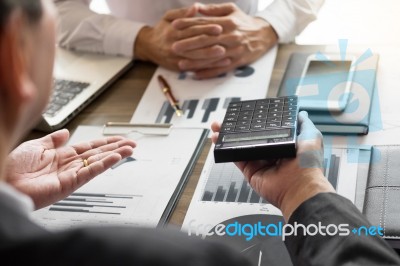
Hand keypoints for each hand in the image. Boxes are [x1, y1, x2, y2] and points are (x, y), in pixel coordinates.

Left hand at [5, 129, 135, 209]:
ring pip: (98, 162)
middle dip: (116, 147)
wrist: (4, 182)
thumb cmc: (12, 167)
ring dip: (116, 155)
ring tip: (130, 149)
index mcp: (61, 156)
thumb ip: (53, 140)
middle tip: (132, 143)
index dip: (104, 142)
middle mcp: (69, 165)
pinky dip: (104, 164)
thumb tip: (65, 132)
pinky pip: (91, 171)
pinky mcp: (70, 183)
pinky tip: (116, 157)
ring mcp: (71, 174)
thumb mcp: (34, 146)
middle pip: (98, 153)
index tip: (118, 138)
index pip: (89, 147)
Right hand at [134, 3, 223, 70]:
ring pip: (195, 58)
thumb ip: (182, 12)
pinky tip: (217, 65)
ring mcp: (176, 58)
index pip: (192, 29)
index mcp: (173, 31)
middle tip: (225, 41)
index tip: (219, 27)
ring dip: (210, 56)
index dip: (206, 28)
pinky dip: (206, 67)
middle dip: (210, 43)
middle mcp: (174, 46)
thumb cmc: (161, 30)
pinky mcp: (178, 68)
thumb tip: (196, 7)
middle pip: (194, 44)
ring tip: (224, 54)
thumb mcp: (168, 17)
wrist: (148, 47)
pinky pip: (194, 68)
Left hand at [172, 3, 277, 78]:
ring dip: (195, 62)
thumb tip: (196, 8)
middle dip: (188, 44)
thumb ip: (213, 10)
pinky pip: (220, 69)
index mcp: (227, 22)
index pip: (204, 23)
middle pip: (206, 41)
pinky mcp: (237, 62)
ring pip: (211, 57)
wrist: (265, 34)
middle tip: (174, 47)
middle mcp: (230, 37)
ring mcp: (234, 51)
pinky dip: (208, 73)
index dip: (188, 24)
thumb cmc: (244, 21)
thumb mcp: (231, 10)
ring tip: (181, 65)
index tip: (174, 25)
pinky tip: (196, 75)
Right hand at [211, 111, 333, 220]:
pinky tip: (218, 139)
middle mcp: (270, 153)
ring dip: (227, 136)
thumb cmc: (308, 163)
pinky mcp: (250, 171)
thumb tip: (301, 113)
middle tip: (228, 119)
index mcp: (284, 144)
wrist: (300, 186)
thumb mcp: (311, 136)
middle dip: (238, 128)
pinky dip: (226, 149)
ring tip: (217, 126)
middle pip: (251, 137)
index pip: (267, 130)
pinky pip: (236, 158)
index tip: (247, 113)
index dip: (256, 122)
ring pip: (240, 146)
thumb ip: (303, 124)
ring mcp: (259, 162)